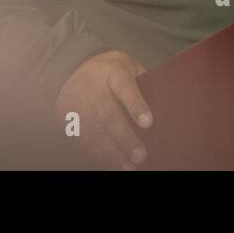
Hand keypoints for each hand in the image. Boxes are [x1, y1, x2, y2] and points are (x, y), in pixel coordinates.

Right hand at [54, 50, 153, 169]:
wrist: (72, 70)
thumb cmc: (110, 71)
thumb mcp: (128, 65)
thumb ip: (144, 82)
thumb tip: (163, 107)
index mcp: (112, 71)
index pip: (124, 86)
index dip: (136, 105)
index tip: (148, 123)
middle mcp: (93, 88)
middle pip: (108, 114)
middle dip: (125, 137)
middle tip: (140, 155)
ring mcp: (79, 104)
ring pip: (94, 132)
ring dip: (112, 153)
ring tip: (129, 167)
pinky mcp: (69, 119)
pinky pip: (83, 139)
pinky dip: (98, 154)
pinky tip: (113, 164)